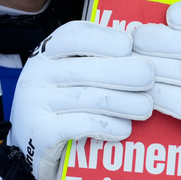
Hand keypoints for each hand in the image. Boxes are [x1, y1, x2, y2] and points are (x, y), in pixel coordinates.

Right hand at [9, 21, 154, 179]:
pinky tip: (124, 128)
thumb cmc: (62, 102)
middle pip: (87, 69)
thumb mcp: (69, 72)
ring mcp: (35, 103)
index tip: (129, 45)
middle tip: (150, 77)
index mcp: (46, 53)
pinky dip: (109, 126)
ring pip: (90, 99)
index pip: (74, 35)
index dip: (105, 38)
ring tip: (145, 107)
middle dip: (125, 72)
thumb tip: (142, 50)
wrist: (30, 144)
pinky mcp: (41, 132)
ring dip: (125, 103)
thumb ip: (97, 59)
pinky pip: (82, 125)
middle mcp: (36, 74)